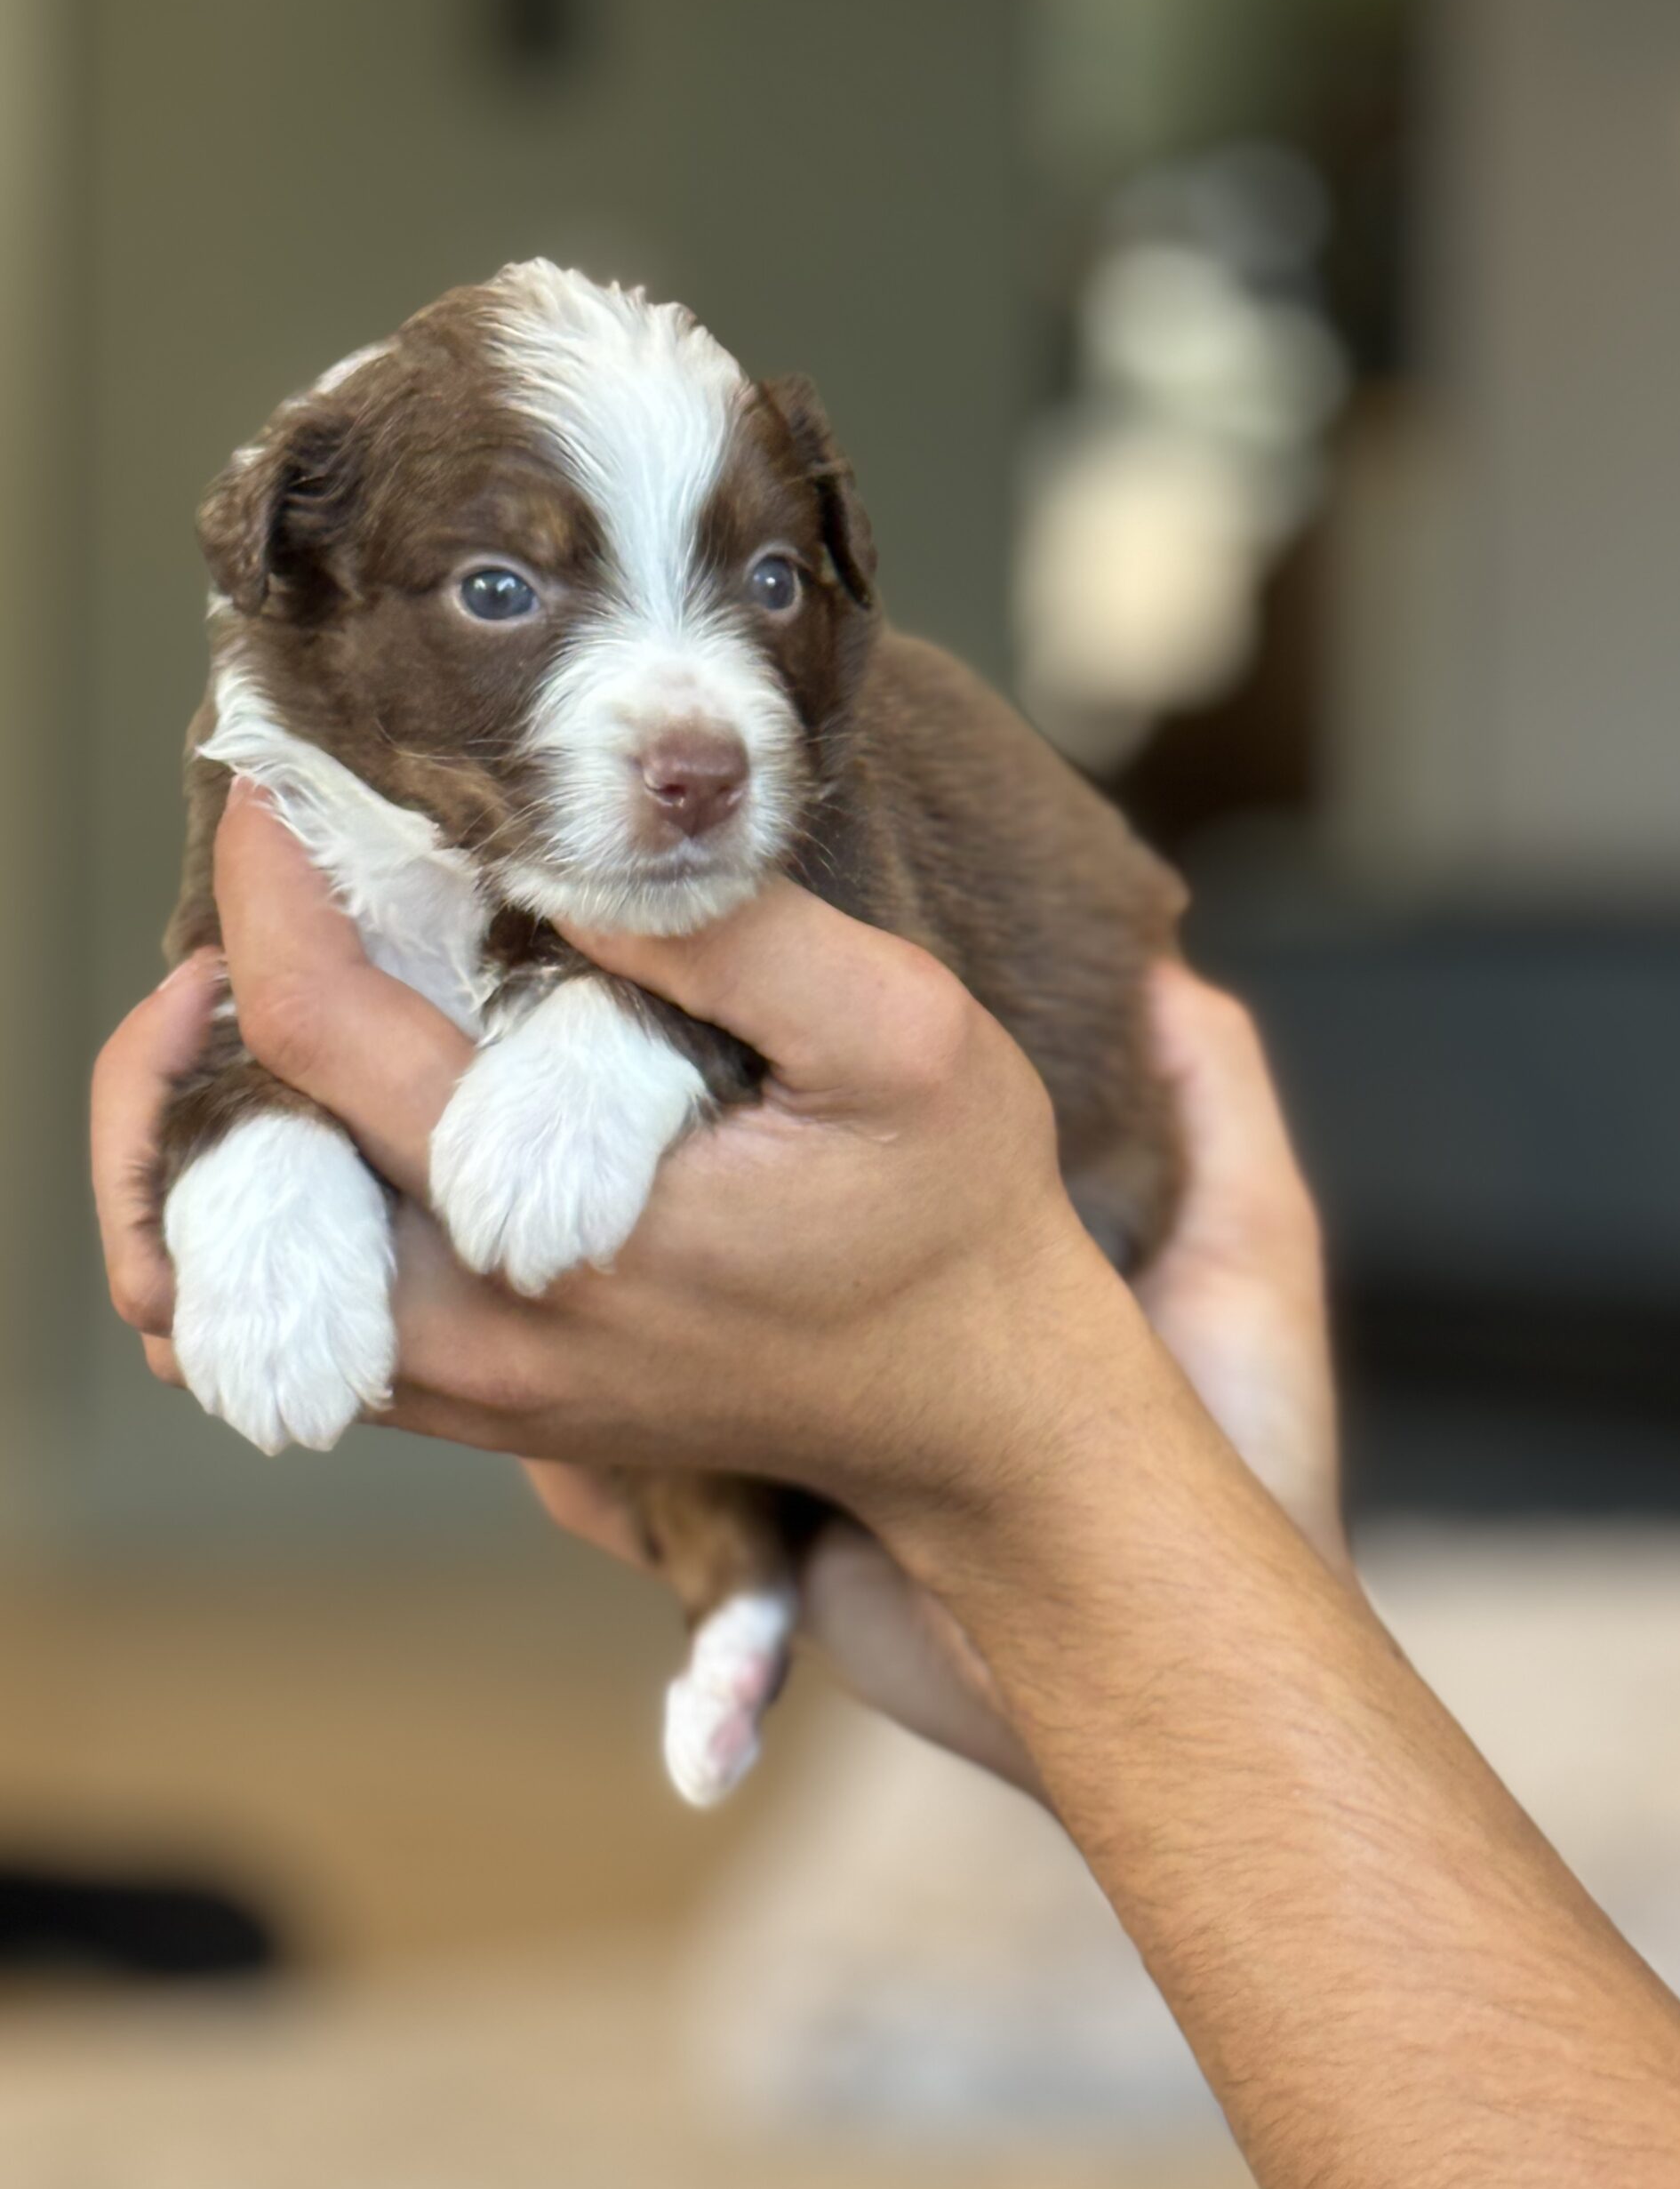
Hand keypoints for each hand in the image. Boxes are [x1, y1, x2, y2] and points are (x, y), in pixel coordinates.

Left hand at [93, 793, 1340, 1790]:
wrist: (978, 1412)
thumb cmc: (954, 1217)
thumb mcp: (899, 1038)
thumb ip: (728, 939)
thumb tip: (557, 852)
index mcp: (554, 1230)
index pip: (316, 1032)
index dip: (268, 883)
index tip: (274, 776)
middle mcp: (472, 1337)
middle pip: (206, 1174)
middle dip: (193, 1004)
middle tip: (255, 883)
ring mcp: (464, 1393)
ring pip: (216, 1274)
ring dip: (202, 1122)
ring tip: (259, 991)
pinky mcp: (478, 1408)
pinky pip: (284, 1323)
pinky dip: (258, 1213)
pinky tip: (333, 1111)